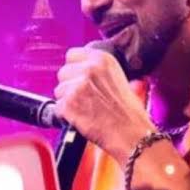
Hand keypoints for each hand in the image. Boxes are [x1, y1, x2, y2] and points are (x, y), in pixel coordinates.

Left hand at [54, 46, 153, 163]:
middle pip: (63, 72)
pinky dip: (65, 116)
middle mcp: (89, 69)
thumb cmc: (129, 113)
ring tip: (85, 110)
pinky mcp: (69, 103)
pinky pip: (57, 108)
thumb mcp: (120, 79)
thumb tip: (81, 70)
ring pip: (59, 91)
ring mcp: (77, 86)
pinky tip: (81, 119)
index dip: (74, 69)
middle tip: (85, 99)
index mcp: (102, 59)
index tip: (79, 79)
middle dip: (70, 86)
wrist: (132, 135)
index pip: (72, 55)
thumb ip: (99, 71)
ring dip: (67, 101)